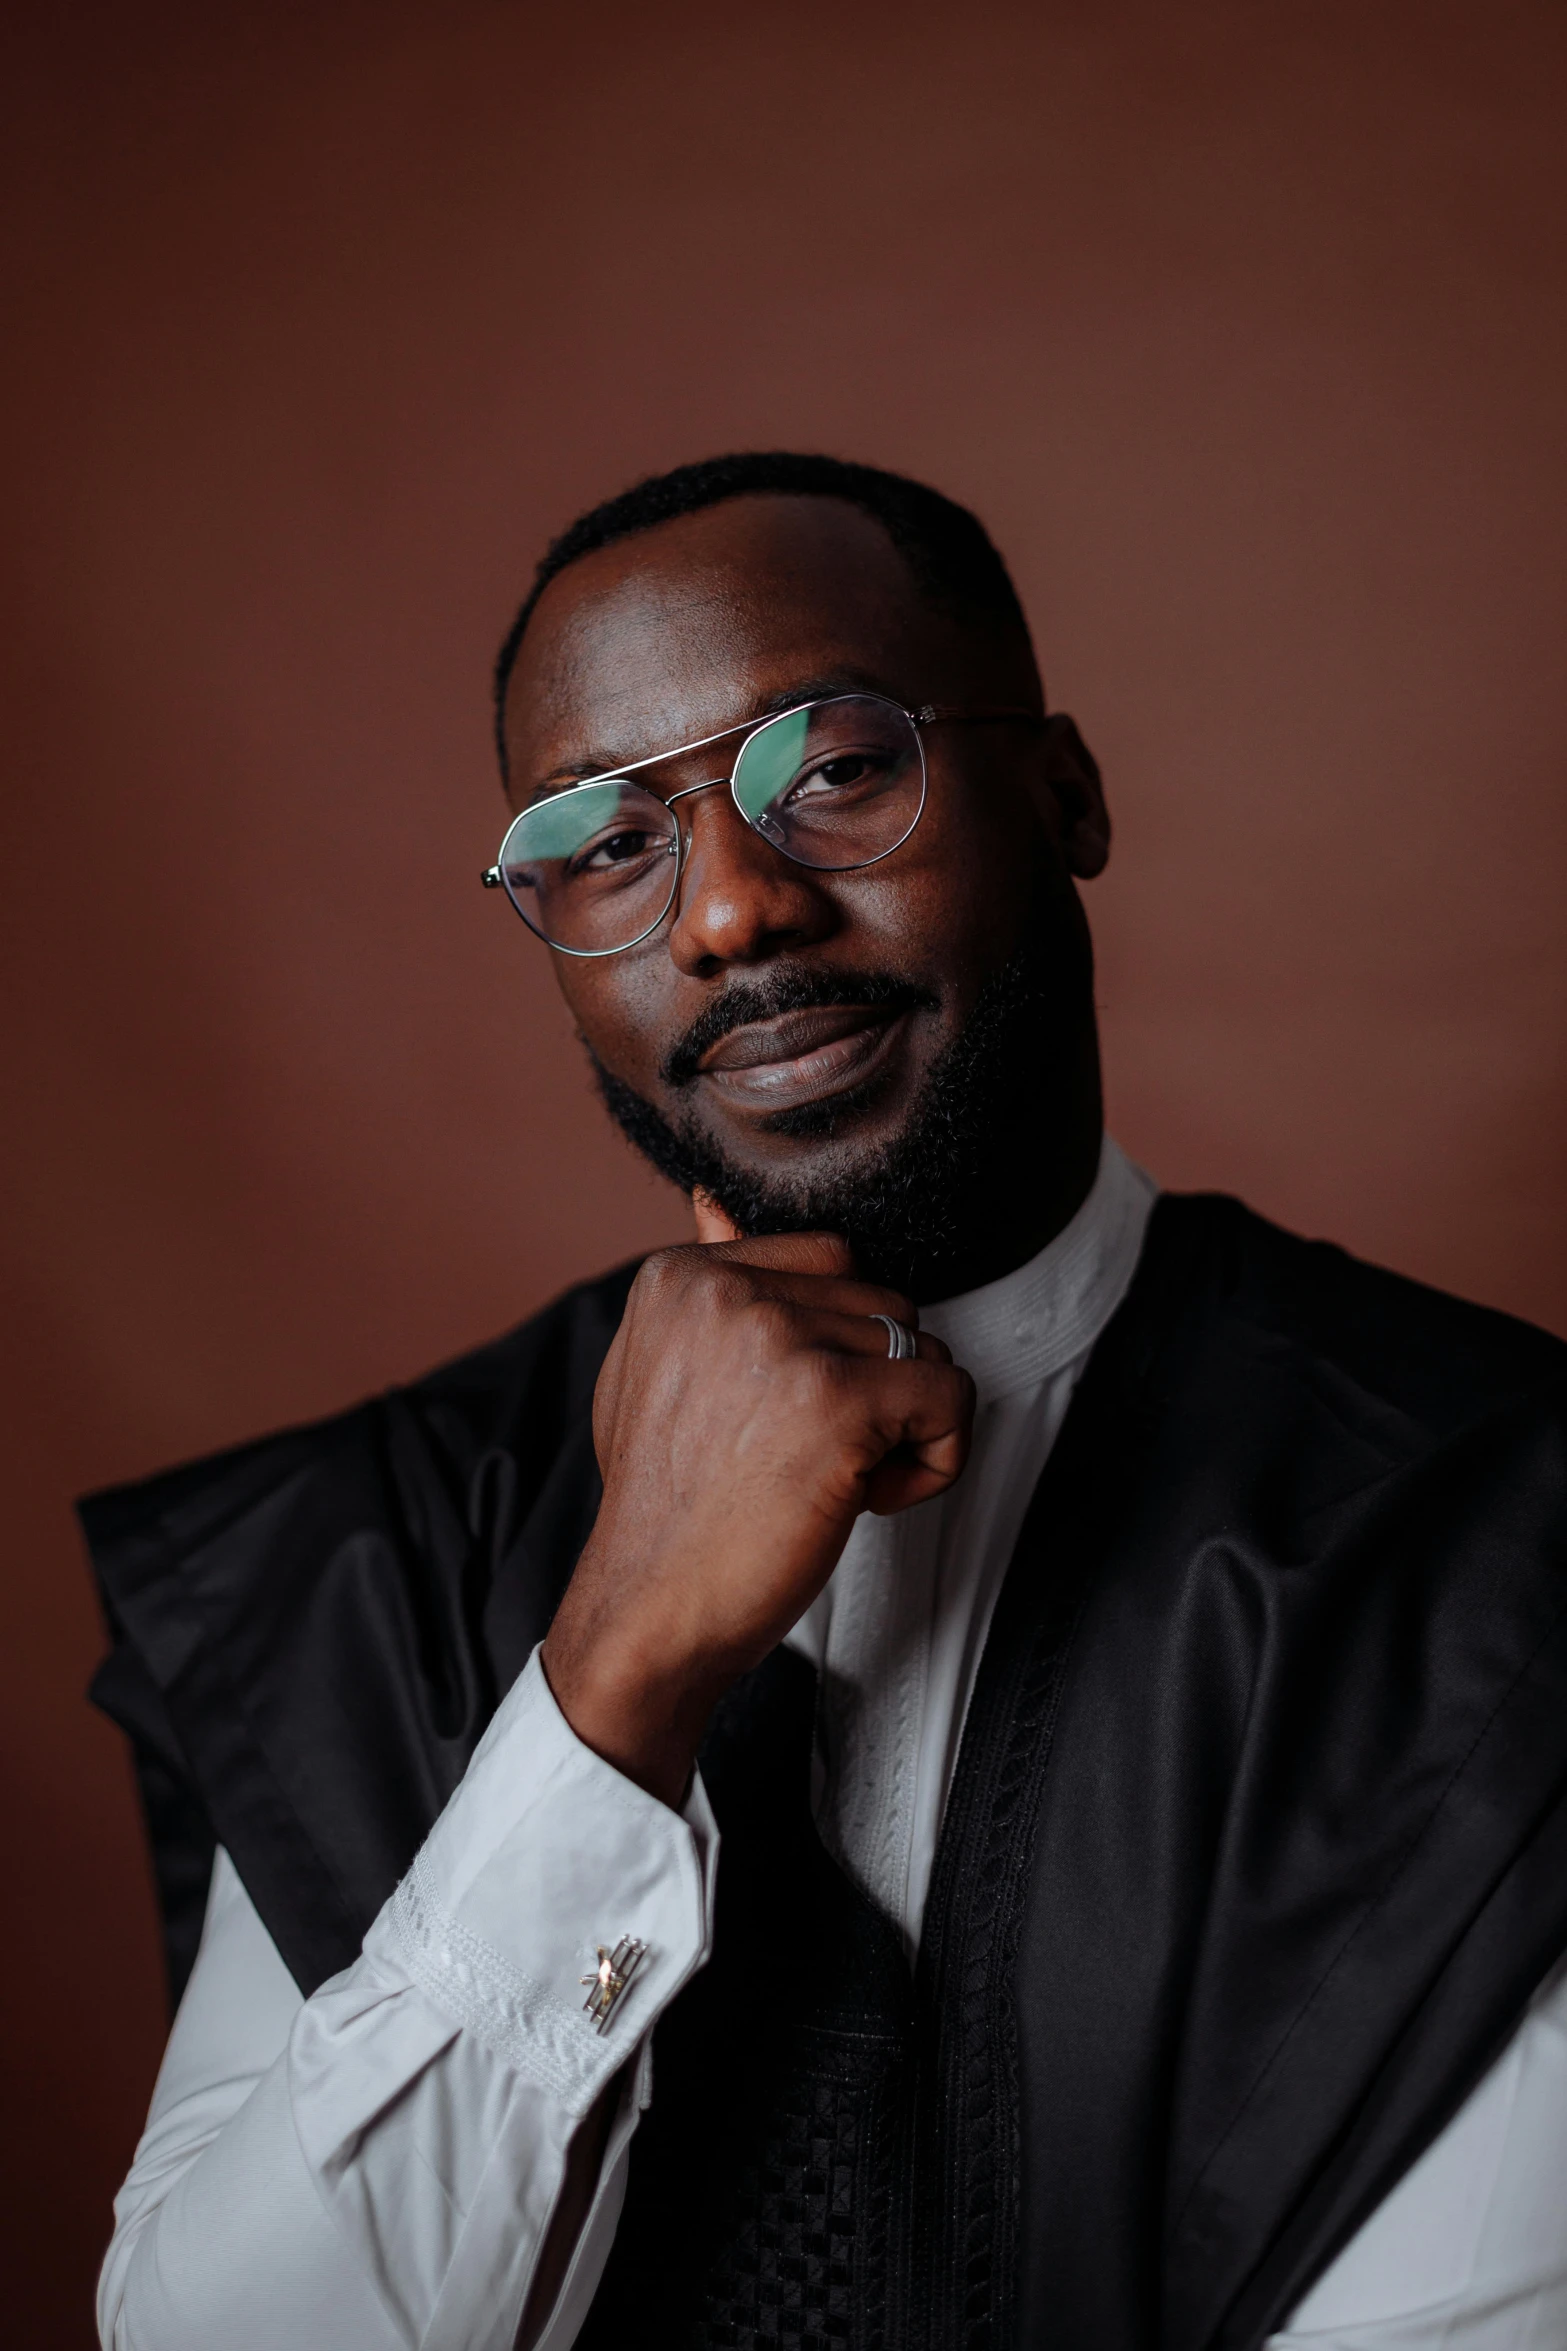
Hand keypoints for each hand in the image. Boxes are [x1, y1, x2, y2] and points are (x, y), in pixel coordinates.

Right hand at [542, 1229, 974, 1805]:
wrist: (648, 1613)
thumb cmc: (665, 1508)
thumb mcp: (654, 1371)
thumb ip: (703, 1289)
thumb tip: (714, 1198)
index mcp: (681, 1274)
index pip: (830, 1261)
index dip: (833, 1346)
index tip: (782, 1418)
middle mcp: (727, 1291)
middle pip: (884, 1303)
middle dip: (873, 1388)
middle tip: (806, 1462)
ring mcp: (781, 1340)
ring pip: (924, 1348)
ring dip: (902, 1426)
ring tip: (830, 1483)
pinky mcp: (838, 1399)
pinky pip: (952, 1397)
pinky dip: (937, 1458)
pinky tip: (869, 1499)